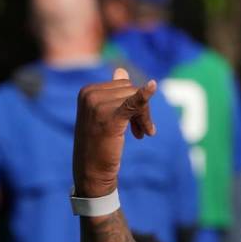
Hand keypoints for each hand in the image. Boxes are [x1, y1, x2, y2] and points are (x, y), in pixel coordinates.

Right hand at [73, 68, 156, 196]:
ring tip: (140, 133)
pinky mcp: (111, 118)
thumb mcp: (104, 114)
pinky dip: (144, 96)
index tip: (135, 123)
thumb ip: (113, 93)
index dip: (135, 102)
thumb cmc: (98, 143)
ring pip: (137, 99)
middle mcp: (90, 94)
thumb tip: (121, 70)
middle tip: (141, 131)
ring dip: (144, 118)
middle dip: (142, 110)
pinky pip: (132, 103)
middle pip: (132, 90)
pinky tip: (153, 87)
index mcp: (88, 91)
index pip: (124, 85)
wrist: (92, 171)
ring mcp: (98, 105)